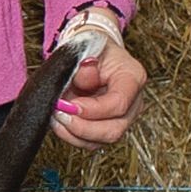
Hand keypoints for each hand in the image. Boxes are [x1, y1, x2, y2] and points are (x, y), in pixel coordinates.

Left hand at [53, 28, 146, 148]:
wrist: (95, 55)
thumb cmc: (93, 51)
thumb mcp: (88, 49)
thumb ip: (86, 64)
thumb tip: (85, 72)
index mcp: (133, 78)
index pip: (118, 103)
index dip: (92, 109)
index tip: (67, 104)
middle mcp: (134, 102)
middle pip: (113, 130)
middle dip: (81, 127)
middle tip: (58, 113)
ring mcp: (123, 118)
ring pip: (101, 141)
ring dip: (73, 133)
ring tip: (56, 116)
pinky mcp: (108, 126)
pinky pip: (91, 142)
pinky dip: (71, 136)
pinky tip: (59, 123)